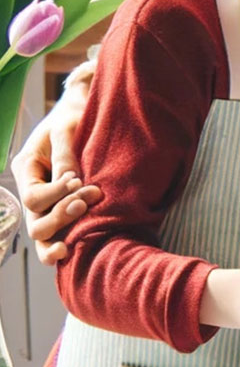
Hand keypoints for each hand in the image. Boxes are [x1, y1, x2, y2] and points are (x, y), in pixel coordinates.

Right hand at [11, 62, 98, 263]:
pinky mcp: (63, 207)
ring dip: (57, 238)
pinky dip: (63, 243)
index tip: (79, 181)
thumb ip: (65, 155)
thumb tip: (71, 181)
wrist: (83, 114)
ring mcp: (46, 201)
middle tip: (85, 202)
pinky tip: (72, 252)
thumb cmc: (73, 117)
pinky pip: (58, 232)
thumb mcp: (66, 130)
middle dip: (59, 217)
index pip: (33, 195)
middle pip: (34, 219)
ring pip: (41, 233)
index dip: (55, 194)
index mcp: (26, 168)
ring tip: (71, 247)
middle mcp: (32, 188)